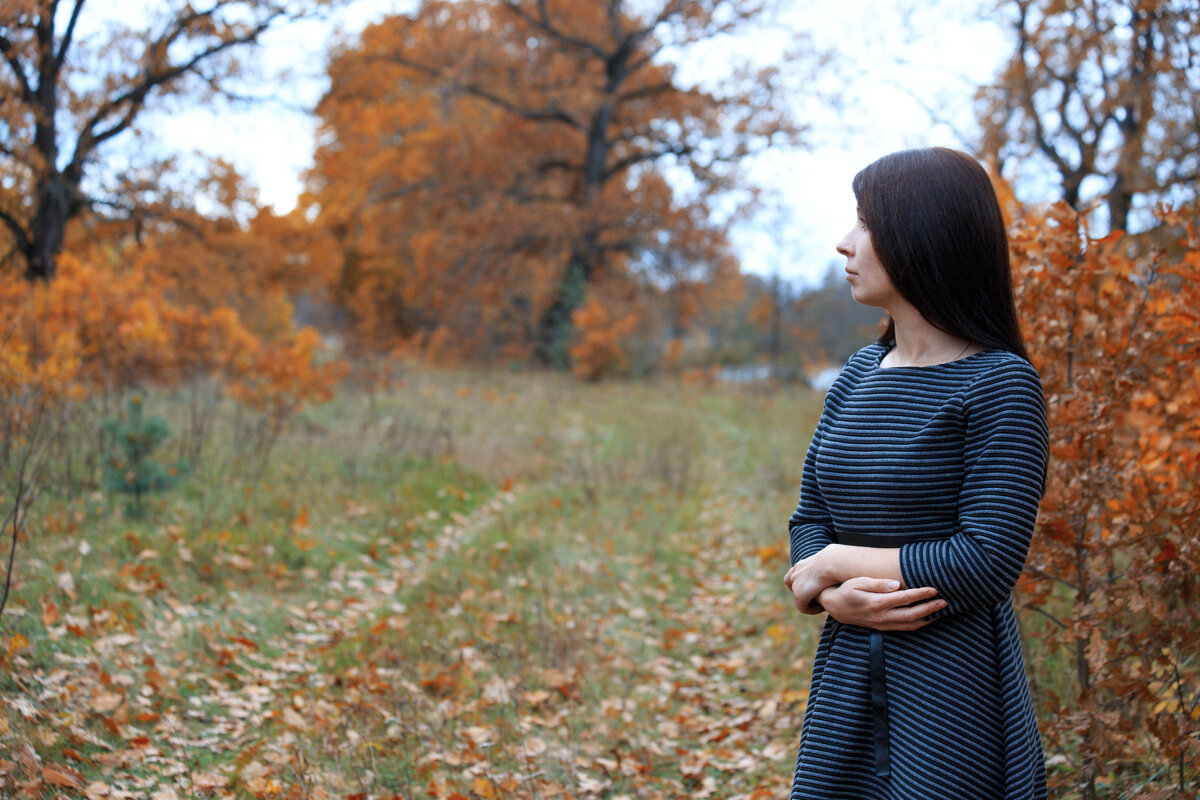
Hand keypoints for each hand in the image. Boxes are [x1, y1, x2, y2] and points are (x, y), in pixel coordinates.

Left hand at [783, 553, 835, 614]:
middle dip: (806, 594)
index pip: (792, 576)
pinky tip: (822, 608)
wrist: (831, 563)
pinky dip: (812, 609)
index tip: (815, 589)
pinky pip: (803, 607)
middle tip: (820, 597)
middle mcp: (795, 574)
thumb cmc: (834, 562)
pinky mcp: (799, 595)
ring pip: (799, 599)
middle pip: (794, 588)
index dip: (800, 584)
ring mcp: (795, 584)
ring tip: (822, 604)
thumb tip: (831, 570)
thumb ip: (826, 567)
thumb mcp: (829, 561)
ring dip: (809, 602)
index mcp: (800, 566)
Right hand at [817, 577, 944, 630]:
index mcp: (876, 603)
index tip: (934, 589)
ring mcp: (883, 624)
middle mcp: (881, 616)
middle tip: (945, 601)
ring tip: (941, 610)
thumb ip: (877, 584)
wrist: (836, 607)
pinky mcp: (883, 627)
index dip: (920, 594)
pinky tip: (928, 618)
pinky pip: (905, 628)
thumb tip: (896, 584)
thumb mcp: (858, 582)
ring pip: (910, 624)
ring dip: (927, 618)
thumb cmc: (847, 590)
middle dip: (930, 608)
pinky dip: (919, 624)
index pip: (904, 598)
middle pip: (911, 614)